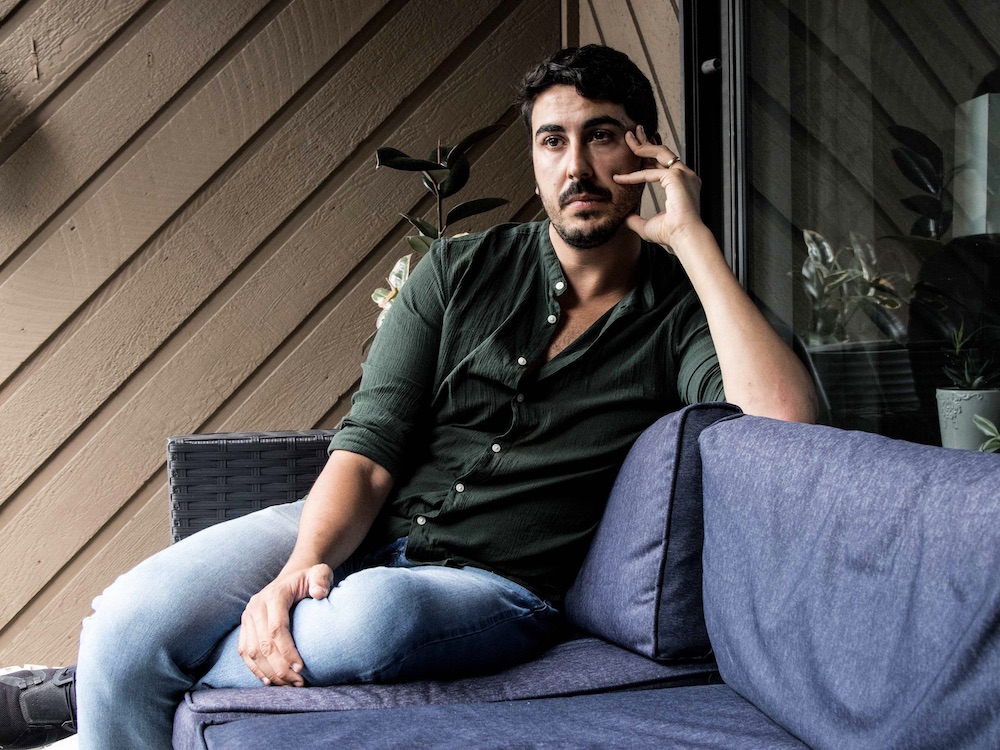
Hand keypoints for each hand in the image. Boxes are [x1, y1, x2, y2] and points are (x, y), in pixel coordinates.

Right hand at [238, 563, 332, 686]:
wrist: (291, 578)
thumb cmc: (308, 579)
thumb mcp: (319, 573)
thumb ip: (321, 579)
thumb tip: (319, 593)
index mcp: (274, 595)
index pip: (277, 628)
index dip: (287, 650)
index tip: (301, 668)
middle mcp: (256, 606)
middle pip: (263, 644)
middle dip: (280, 667)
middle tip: (299, 682)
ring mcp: (247, 617)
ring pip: (252, 651)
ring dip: (269, 672)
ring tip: (288, 685)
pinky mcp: (244, 627)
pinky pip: (244, 651)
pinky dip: (255, 668)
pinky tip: (270, 681)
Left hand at [613, 126, 705, 248]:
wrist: (684, 237)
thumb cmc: (671, 234)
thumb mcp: (649, 225)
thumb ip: (637, 219)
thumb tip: (625, 218)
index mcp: (683, 185)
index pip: (663, 167)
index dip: (644, 163)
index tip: (629, 164)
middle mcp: (686, 176)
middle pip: (664, 153)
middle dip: (647, 142)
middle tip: (633, 133)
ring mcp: (683, 174)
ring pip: (660, 153)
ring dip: (643, 145)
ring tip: (629, 137)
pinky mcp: (676, 177)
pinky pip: (650, 172)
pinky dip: (634, 175)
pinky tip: (620, 178)